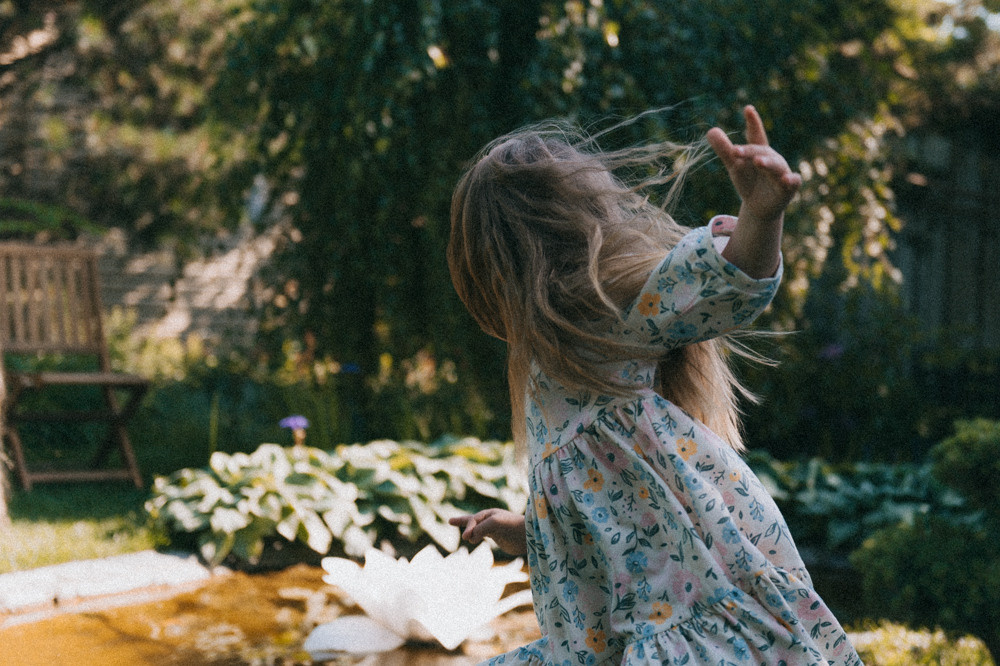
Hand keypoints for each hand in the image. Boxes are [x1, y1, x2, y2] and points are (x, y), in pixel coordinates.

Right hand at [449, 508, 526, 555]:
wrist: (530, 535)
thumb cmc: (514, 526)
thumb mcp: (496, 523)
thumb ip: (481, 528)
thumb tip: (469, 537)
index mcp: (491, 514)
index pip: (474, 520)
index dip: (469, 528)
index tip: (466, 538)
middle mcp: (491, 519)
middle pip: (472, 520)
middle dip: (462, 521)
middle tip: (449, 521)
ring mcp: (494, 528)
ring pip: (477, 528)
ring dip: (469, 530)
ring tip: (463, 534)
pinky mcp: (498, 537)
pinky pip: (483, 535)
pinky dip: (476, 536)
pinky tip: (473, 539)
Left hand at [706, 105, 800, 277]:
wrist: (759, 207)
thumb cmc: (749, 181)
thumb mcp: (735, 165)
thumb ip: (724, 150)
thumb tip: (710, 130)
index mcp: (759, 151)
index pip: (756, 135)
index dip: (753, 123)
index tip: (748, 109)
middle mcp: (772, 159)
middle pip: (761, 152)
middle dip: (750, 151)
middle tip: (735, 151)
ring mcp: (781, 173)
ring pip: (776, 166)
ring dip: (767, 163)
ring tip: (757, 161)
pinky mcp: (788, 188)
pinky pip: (793, 182)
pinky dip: (791, 180)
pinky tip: (787, 179)